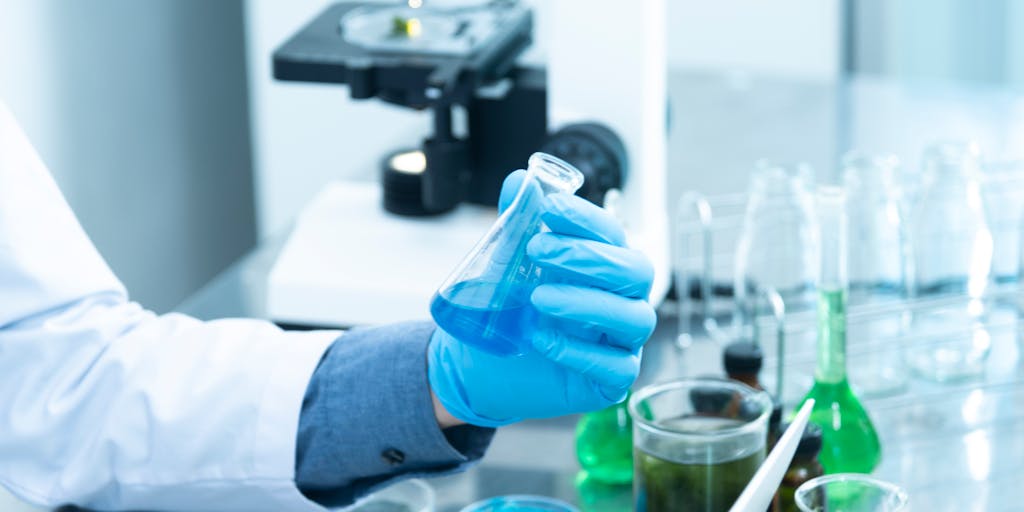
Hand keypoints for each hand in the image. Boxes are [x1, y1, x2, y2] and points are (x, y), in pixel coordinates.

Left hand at [428, 170, 656, 426]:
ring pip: (634, 318)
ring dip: (586, 303)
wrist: (480, 366)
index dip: (585, 218)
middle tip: (536, 251)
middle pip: (637, 271)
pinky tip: (541, 340)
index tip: (548, 207)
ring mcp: (621, 342)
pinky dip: (579, 351)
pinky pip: (616, 367)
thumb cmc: (508, 310)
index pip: (613, 234)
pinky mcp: (611, 381)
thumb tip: (519, 181)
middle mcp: (622, 300)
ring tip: (537, 298)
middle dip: (588, 257)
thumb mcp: (505, 264)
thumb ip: (515, 222)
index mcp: (604, 265)